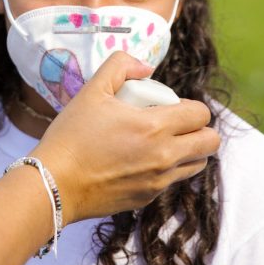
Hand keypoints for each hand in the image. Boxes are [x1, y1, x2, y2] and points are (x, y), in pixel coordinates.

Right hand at [30, 52, 219, 224]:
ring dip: (188, 151)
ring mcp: (157, 182)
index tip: (172, 106)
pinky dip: (167, 170)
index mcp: (154, 127)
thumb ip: (121, 66)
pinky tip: (140, 161)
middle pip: (210, 143)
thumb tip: (147, 68)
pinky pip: (172, 182)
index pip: (201, 115)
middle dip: (199, 130)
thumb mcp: (92, 90)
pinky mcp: (147, 199)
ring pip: (197, 165)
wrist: (53, 184)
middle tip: (175, 124)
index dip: (192, 107)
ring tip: (162, 143)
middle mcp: (163, 157)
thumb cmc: (71, 136)